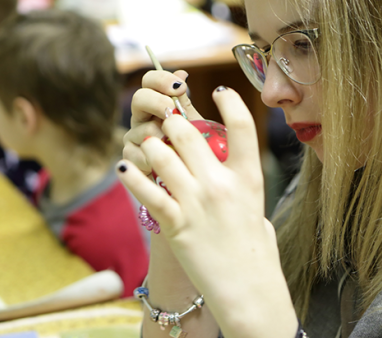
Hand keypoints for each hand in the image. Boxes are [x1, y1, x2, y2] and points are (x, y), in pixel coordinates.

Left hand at [117, 87, 296, 336]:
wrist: (248, 290)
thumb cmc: (255, 252)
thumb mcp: (258, 211)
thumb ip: (243, 188)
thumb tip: (236, 175)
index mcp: (248, 178)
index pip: (242, 125)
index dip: (230, 101)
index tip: (218, 90)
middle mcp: (222, 185)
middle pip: (188, 133)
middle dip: (172, 121)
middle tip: (166, 120)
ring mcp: (198, 203)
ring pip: (162, 154)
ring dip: (150, 146)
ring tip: (147, 145)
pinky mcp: (176, 223)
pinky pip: (148, 191)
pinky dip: (132, 176)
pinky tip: (124, 168)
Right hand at [123, 69, 202, 174]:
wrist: (190, 182)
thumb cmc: (192, 151)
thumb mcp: (194, 125)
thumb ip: (184, 102)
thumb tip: (182, 73)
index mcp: (155, 105)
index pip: (149, 82)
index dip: (161, 80)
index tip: (180, 86)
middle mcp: (140, 119)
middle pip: (139, 98)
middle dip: (158, 102)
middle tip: (173, 112)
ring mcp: (132, 139)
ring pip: (143, 130)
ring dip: (162, 138)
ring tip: (177, 148)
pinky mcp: (129, 161)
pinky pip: (139, 155)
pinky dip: (154, 160)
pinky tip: (166, 165)